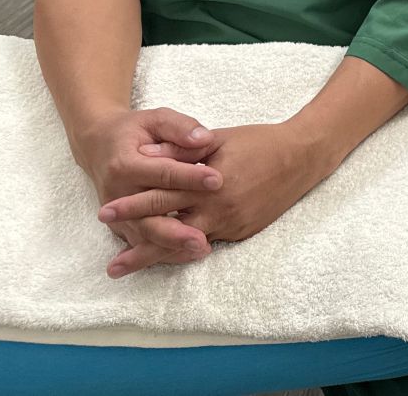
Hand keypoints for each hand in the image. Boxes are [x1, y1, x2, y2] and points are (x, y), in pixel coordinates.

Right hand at [71, 107, 221, 273]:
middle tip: (204, 238)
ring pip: (145, 235)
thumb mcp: (155, 119)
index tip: (218, 180)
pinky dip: (163, 252)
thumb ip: (179, 127)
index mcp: (125, 164)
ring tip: (201, 250)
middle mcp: (117, 193)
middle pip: (148, 216)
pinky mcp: (120, 226)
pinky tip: (186, 256)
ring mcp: (117, 214)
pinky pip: (141, 242)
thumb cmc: (134, 131)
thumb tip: (203, 139)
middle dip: (176, 229)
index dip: (190, 177)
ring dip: (171, 247)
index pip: (162, 173)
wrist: (99, 145)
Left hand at [97, 122, 325, 275]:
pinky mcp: (244, 232)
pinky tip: (172, 252)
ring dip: (160, 256)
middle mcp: (218, 210)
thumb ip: (182, 150)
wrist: (302, 156)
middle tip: (111, 266)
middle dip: (139, 248)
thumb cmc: (259, 142)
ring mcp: (232, 225)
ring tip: (131, 268)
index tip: (106, 214)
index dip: (133, 207)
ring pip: (188, 245)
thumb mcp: (219, 139)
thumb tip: (149, 155)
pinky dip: (188, 247)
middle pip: (170, 233)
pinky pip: (211, 241)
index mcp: (209, 184)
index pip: (162, 198)